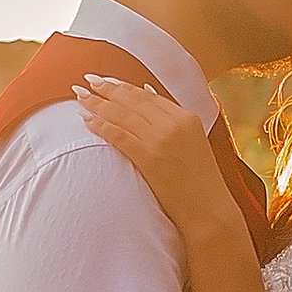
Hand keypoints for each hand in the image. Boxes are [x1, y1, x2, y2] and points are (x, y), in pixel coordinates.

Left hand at [74, 75, 239, 235]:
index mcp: (187, 117)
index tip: (108, 81)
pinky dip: (102, 126)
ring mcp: (161, 140)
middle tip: (89, 81)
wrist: (210, 210)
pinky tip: (87, 121)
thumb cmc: (202, 183)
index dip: (125, 87)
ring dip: (99, 103)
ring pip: (123, 114)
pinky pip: (120, 136)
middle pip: (134, 100)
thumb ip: (176, 123)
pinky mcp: (150, 158)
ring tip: (81, 96)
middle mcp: (174, 123)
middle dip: (108, 89)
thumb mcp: (195, 143)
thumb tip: (151, 98)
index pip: (149, 96)